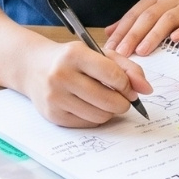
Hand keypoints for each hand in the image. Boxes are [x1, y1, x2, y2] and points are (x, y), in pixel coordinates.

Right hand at [22, 39, 150, 126]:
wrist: (32, 67)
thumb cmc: (71, 60)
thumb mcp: (98, 54)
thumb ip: (126, 68)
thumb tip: (146, 90)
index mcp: (74, 54)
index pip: (113, 75)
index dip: (127, 85)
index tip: (128, 87)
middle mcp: (61, 75)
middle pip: (109, 100)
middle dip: (123, 102)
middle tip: (122, 98)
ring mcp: (55, 97)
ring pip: (100, 116)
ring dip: (110, 111)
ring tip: (105, 101)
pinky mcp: (53, 115)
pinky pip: (87, 124)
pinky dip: (95, 117)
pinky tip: (90, 106)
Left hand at [104, 0, 178, 56]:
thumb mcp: (159, 8)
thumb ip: (135, 20)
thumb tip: (110, 32)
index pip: (134, 14)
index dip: (121, 30)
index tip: (111, 47)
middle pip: (148, 17)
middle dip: (133, 35)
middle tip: (122, 52)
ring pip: (167, 19)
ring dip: (154, 35)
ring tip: (143, 51)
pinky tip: (176, 39)